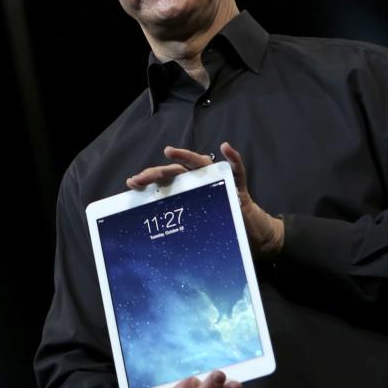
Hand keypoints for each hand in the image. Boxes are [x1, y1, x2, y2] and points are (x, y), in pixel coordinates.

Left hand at [126, 142, 284, 259]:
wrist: (255, 239)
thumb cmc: (225, 233)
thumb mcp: (198, 230)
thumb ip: (183, 227)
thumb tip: (151, 238)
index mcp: (192, 194)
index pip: (168, 181)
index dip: (151, 180)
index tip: (132, 183)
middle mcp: (204, 184)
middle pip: (179, 171)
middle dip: (158, 172)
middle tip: (140, 178)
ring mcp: (222, 184)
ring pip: (202, 165)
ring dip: (186, 157)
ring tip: (169, 151)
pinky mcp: (240, 189)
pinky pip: (237, 171)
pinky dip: (233, 158)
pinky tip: (225, 148)